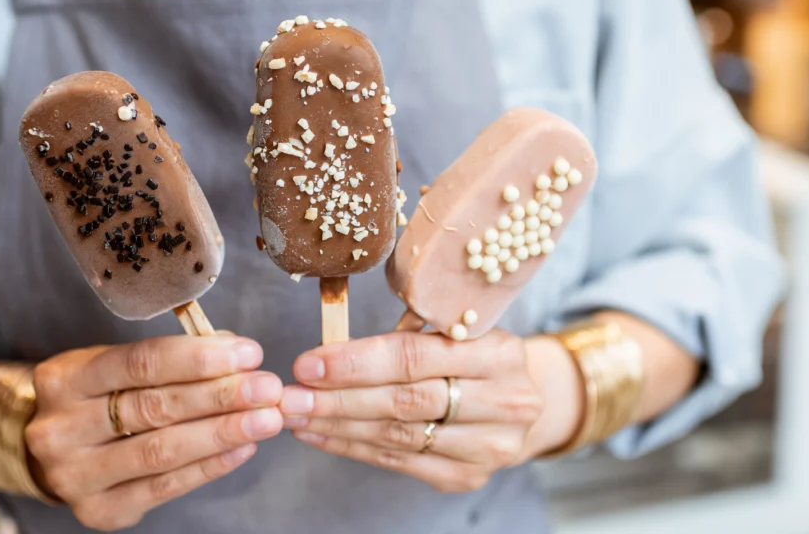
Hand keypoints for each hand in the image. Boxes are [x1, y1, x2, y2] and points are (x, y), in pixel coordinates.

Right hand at [27, 336, 283, 530]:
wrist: (52, 453)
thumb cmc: (94, 400)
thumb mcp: (114, 366)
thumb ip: (171, 359)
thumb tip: (234, 353)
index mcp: (65, 379)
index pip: (141, 362)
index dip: (199, 358)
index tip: (248, 354)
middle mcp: (62, 428)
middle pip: (154, 407)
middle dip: (220, 395)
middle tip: (266, 388)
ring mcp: (76, 475)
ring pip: (161, 450)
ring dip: (221, 432)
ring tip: (265, 419)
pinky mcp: (98, 510)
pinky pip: (163, 487)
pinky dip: (208, 467)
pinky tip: (241, 449)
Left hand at [278, 330, 547, 492]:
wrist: (518, 402)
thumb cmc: (471, 357)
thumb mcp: (453, 331)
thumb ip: (405, 335)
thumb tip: (330, 348)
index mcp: (499, 351)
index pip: (415, 357)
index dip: (356, 362)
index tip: (309, 364)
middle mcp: (504, 401)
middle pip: (404, 401)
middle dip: (338, 398)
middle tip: (290, 397)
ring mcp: (489, 445)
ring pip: (398, 435)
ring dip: (339, 426)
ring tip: (298, 416)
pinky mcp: (468, 476)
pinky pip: (400, 462)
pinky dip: (354, 448)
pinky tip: (322, 435)